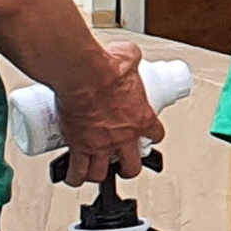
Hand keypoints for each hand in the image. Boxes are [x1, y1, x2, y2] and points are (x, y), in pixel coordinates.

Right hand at [51, 40, 165, 186]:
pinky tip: (73, 177)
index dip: (152, 136)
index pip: (156, 134)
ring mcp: (101, 144)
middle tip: (123, 162)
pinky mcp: (79, 146)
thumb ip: (132, 57)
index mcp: (141, 117)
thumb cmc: (105, 67)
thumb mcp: (128, 58)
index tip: (147, 134)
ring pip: (103, 174)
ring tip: (96, 171)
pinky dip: (75, 177)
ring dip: (100, 174)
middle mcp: (123, 136)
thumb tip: (129, 53)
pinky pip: (77, 171)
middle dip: (128, 166)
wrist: (82, 74)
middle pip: (132, 165)